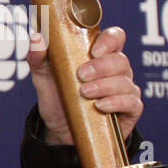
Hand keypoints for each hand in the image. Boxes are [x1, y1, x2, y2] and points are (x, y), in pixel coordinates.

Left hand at [28, 26, 141, 145]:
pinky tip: (100, 106)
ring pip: (124, 82)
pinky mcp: (129, 110)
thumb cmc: (57, 98)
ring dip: (104, 86)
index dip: (109, 40)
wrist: (59, 130)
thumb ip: (38, 58)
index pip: (115, 38)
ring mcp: (124, 90)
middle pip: (120, 60)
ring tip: (84, 92)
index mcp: (99, 56)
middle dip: (101, 67)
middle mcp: (116, 71)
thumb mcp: (43, 78)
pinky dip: (116, 103)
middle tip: (81, 75)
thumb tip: (36, 39)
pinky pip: (132, 103)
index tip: (94, 51)